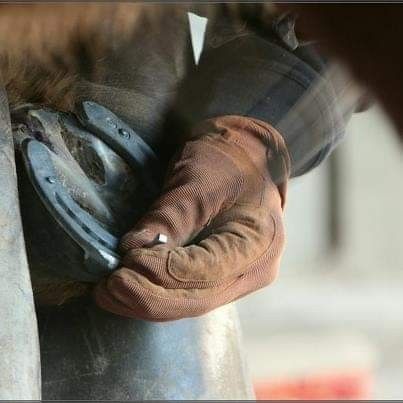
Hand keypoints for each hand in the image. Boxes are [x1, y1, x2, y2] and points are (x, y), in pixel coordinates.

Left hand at [94, 115, 289, 320]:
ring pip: (187, 304)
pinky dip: (154, 293)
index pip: (206, 271)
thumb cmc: (227, 160)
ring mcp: (236, 278)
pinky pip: (184, 294)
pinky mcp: (217, 277)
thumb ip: (169, 217)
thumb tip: (131, 248)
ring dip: (145, 301)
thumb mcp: (199, 180)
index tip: (126, 262)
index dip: (163, 271)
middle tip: (110, 286)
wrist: (245, 160)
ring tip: (108, 291)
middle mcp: (252, 270)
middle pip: (197, 299)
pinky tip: (127, 289)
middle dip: (148, 296)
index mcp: (259, 242)